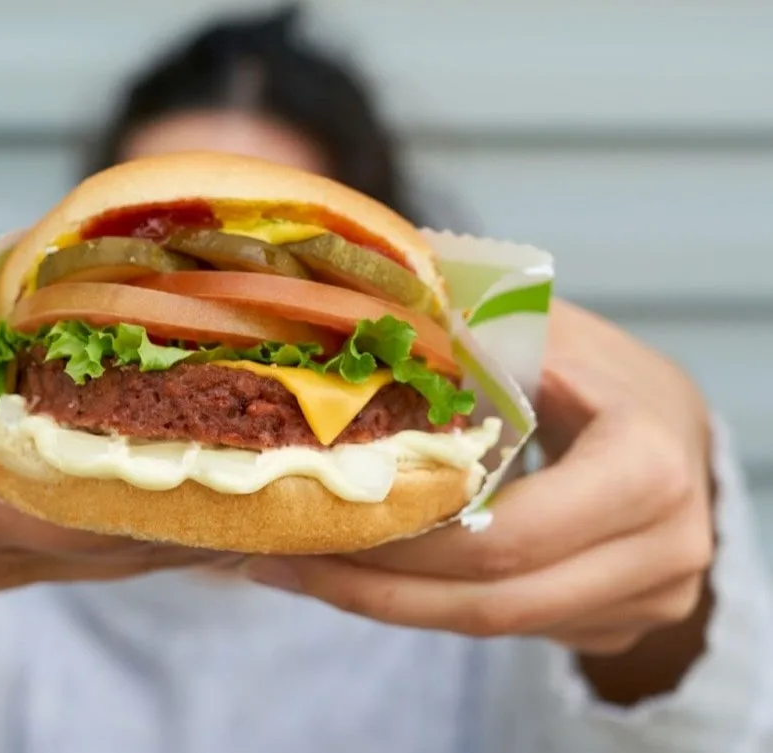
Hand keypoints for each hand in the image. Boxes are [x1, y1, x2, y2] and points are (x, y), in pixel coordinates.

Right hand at [0, 294, 220, 629]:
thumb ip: (14, 317)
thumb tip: (133, 299)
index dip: (92, 475)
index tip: (181, 464)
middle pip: (20, 534)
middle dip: (124, 515)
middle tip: (216, 499)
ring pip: (32, 569)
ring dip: (116, 545)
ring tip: (195, 516)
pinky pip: (17, 585)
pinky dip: (82, 560)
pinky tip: (133, 534)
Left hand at [243, 300, 715, 656]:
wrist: (679, 433)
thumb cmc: (607, 373)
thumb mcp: (552, 337)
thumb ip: (470, 343)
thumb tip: (361, 334)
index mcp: (645, 468)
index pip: (504, 534)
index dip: (403, 538)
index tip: (315, 518)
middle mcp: (660, 551)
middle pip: (489, 600)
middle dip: (373, 586)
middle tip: (283, 557)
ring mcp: (643, 599)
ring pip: (490, 622)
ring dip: (387, 600)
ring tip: (301, 568)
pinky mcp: (613, 622)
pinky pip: (504, 620)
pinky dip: (427, 599)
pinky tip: (364, 571)